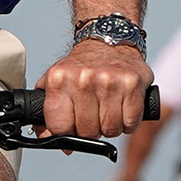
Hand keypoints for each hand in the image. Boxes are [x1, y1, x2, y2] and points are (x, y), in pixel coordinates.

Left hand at [39, 39, 153, 139]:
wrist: (108, 42)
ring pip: (110, 130)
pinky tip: (122, 108)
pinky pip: (130, 123)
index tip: (72, 126)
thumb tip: (49, 138)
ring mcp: (109, 81)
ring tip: (107, 110)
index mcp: (59, 79)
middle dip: (90, 130)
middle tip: (92, 115)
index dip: (67, 133)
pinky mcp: (132, 84)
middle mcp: (83, 79)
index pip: (60, 127)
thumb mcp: (54, 82)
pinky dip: (128, 123)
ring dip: (110, 127)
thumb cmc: (81, 67)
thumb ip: (47, 111)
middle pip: (87, 132)